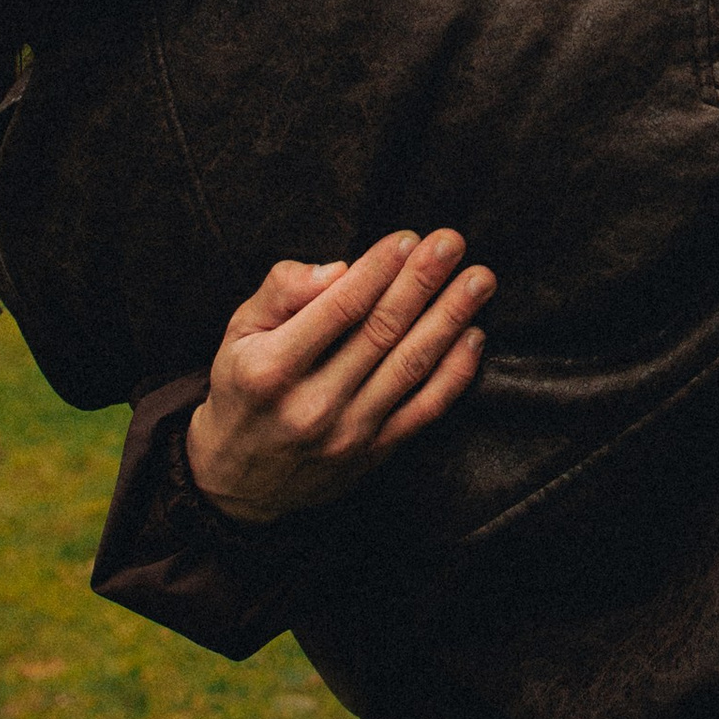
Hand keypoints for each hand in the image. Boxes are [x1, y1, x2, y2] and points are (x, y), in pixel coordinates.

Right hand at [184, 229, 493, 527]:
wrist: (240, 481)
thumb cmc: (243, 388)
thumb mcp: (239, 332)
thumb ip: (281, 291)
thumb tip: (338, 269)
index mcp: (272, 368)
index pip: (338, 308)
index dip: (379, 269)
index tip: (409, 238)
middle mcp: (312, 403)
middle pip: (381, 331)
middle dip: (423, 281)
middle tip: (452, 242)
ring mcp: (347, 433)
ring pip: (410, 366)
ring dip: (450, 318)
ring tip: (479, 281)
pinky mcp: (374, 452)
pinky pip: (425, 409)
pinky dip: (455, 372)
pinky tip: (473, 335)